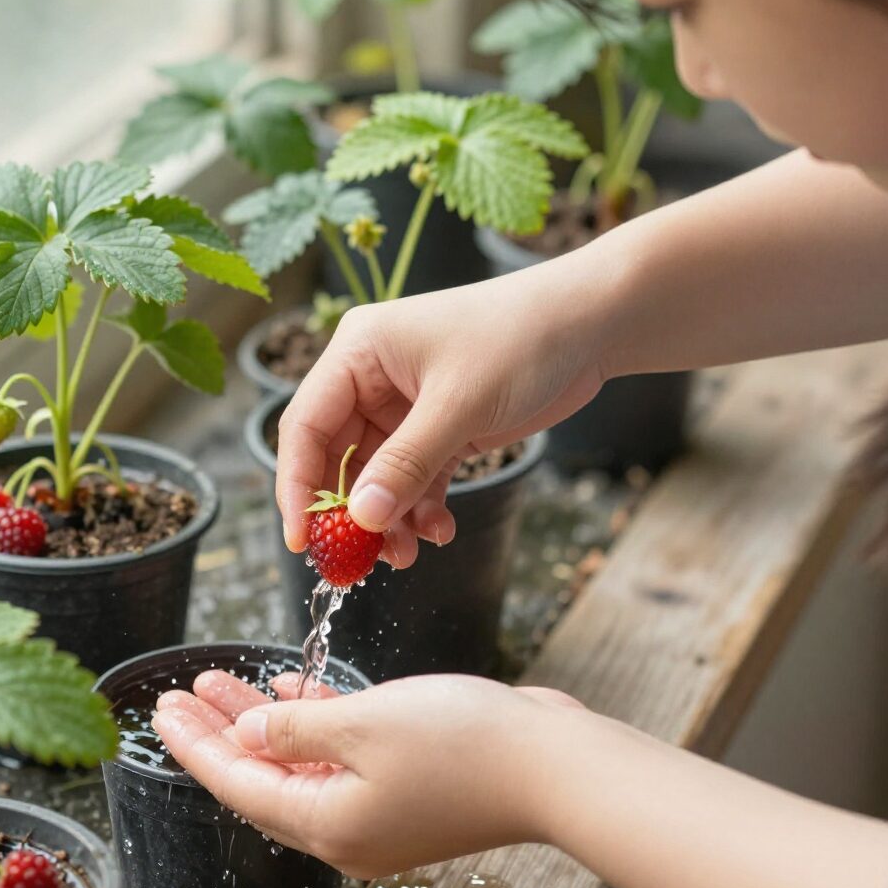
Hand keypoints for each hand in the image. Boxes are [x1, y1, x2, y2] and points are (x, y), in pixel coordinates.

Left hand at [152, 669, 590, 878]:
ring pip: (299, 764)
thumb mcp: (362, 725)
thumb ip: (294, 730)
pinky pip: (342, 757)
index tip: (160, 710)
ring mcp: (382, 812)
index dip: (194, 746)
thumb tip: (247, 734)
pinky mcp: (411, 788)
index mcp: (328, 827)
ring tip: (220, 679)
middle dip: (218, 732)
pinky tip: (290, 690)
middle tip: (179, 695)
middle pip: (261, 779)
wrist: (557, 767)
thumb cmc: (463, 746)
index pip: (237, 786)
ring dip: (261, 721)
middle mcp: (349, 829)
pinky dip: (313, 725)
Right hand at [276, 269, 607, 567]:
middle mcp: (372, 378)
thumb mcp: (459, 404)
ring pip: (376, 477)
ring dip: (388, 519)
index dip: (296, 486)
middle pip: (336, 458)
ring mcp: (405, 405)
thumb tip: (360, 519)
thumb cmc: (520, 338)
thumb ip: (406, 464)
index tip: (301, 542)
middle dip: (349, 514)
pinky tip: (439, 531)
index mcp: (358, 353)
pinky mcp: (441, 427)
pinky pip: (414, 479)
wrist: (590, 323)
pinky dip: (421, 509)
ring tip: (409, 554)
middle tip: (357, 564)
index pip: (305, 426)